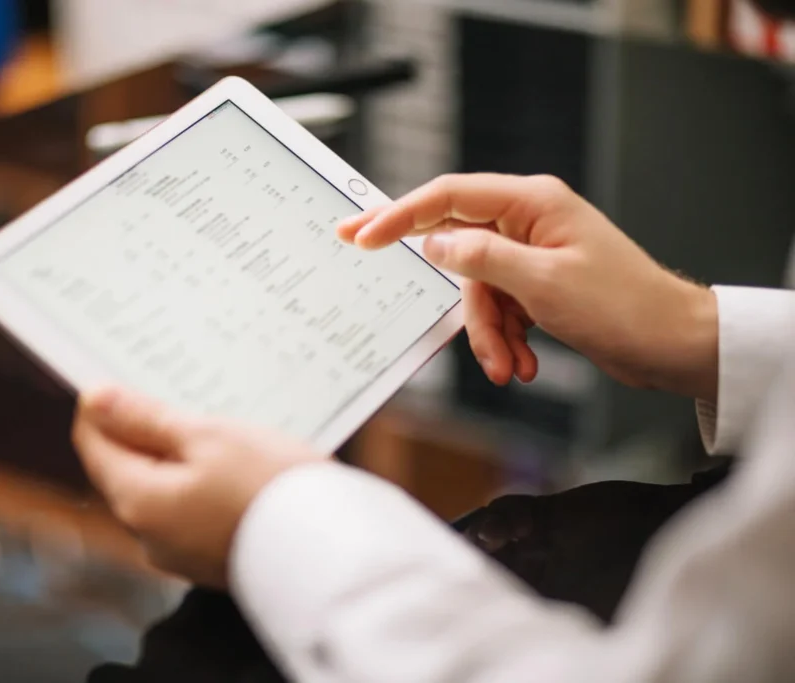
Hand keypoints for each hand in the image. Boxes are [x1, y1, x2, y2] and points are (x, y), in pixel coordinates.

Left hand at [72, 387, 322, 587]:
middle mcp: (149, 535)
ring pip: (162, 488)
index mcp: (138, 502)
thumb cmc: (271, 487)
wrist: (332, 551)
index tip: (120, 374)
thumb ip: (147, 419)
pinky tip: (233, 463)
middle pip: (126, 469)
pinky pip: (191, 509)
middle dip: (144, 429)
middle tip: (176, 391)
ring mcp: (180, 552)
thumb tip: (95, 398)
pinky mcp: (211, 558)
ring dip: (177, 455)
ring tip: (214, 425)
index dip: (101, 406)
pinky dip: (201, 482)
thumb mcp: (208, 437)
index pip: (93, 445)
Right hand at [337, 174, 718, 401]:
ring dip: (488, 332)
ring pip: (480, 289)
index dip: (399, 215)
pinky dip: (506, 338)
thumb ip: (482, 257)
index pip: (448, 197)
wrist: (671, 344)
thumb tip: (435, 243)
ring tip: (510, 365)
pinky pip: (501, 307)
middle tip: (376, 269)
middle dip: (454, 295)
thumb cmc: (624, 306)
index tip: (362, 234)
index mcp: (532, 202)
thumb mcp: (542, 283)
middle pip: (460, 247)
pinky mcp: (539, 283)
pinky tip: (524, 361)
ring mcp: (533, 253)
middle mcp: (529, 221)